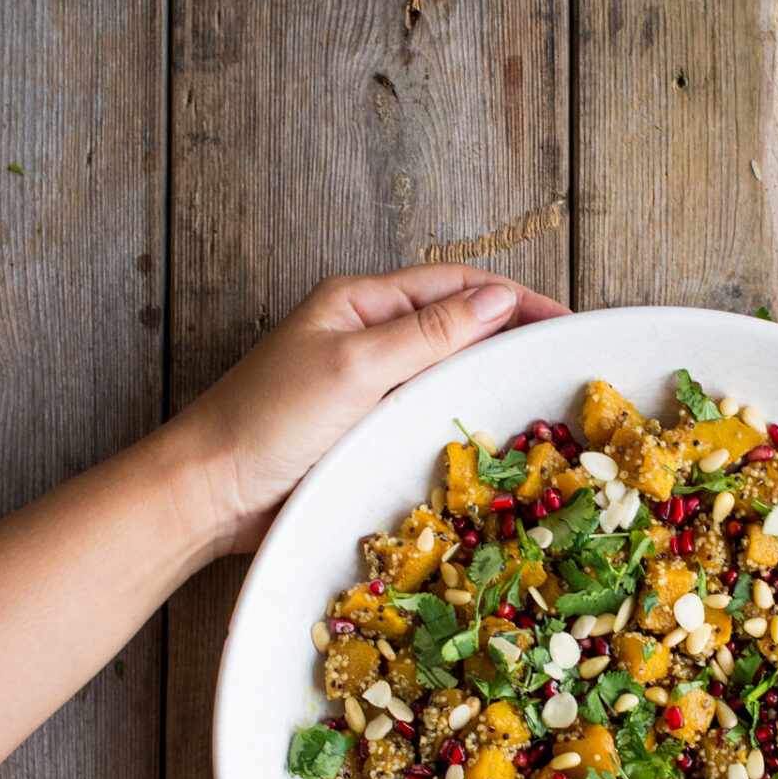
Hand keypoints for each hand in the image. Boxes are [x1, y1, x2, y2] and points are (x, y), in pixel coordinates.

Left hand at [165, 265, 564, 557]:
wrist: (210, 493)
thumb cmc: (268, 422)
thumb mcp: (356, 367)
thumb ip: (429, 333)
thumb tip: (498, 298)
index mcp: (360, 302)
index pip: (457, 285)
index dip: (516, 299)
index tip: (567, 322)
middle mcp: (366, 337)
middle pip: (457, 326)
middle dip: (512, 337)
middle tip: (566, 362)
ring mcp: (365, 387)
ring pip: (445, 374)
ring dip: (490, 381)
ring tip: (541, 399)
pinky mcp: (362, 433)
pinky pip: (425, 416)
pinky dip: (461, 419)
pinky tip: (488, 439)